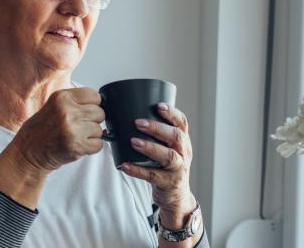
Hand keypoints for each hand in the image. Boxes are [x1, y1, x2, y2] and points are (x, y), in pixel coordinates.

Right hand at [10, 87, 106, 171]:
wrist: (28, 153)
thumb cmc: (39, 131)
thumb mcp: (53, 106)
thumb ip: (74, 102)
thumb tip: (98, 103)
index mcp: (62, 98)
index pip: (94, 95)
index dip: (93, 105)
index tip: (86, 111)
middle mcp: (67, 111)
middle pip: (99, 113)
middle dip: (92, 121)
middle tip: (78, 127)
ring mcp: (72, 129)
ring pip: (100, 130)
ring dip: (91, 136)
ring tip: (75, 137)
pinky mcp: (76, 146)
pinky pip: (98, 144)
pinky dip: (91, 148)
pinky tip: (77, 146)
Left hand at [119, 103, 197, 217]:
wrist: (176, 197)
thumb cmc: (166, 167)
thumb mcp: (168, 150)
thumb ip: (154, 137)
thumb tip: (119, 122)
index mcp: (183, 142)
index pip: (182, 123)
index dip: (172, 113)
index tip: (159, 106)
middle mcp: (184, 153)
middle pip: (176, 137)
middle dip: (158, 128)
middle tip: (138, 123)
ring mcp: (178, 169)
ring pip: (169, 157)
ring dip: (151, 147)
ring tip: (133, 141)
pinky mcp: (167, 183)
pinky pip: (152, 176)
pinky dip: (138, 170)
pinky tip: (124, 165)